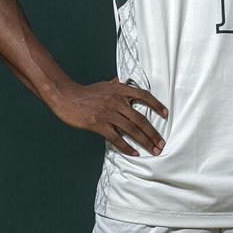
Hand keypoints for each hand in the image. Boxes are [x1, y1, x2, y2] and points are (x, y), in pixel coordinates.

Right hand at [50, 78, 166, 156]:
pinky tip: (134, 153)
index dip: (157, 105)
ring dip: (144, 142)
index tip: (166, 114)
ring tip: (154, 150)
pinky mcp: (97, 124)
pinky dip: (126, 147)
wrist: (65, 96)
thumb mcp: (106, 84)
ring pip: (131, 130)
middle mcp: (116, 101)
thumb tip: (124, 79)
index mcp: (120, 90)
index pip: (144, 96)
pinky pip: (115, 138)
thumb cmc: (87, 92)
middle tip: (162, 143)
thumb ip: (117, 84)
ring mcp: (107, 113)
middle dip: (153, 133)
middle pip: (140, 119)